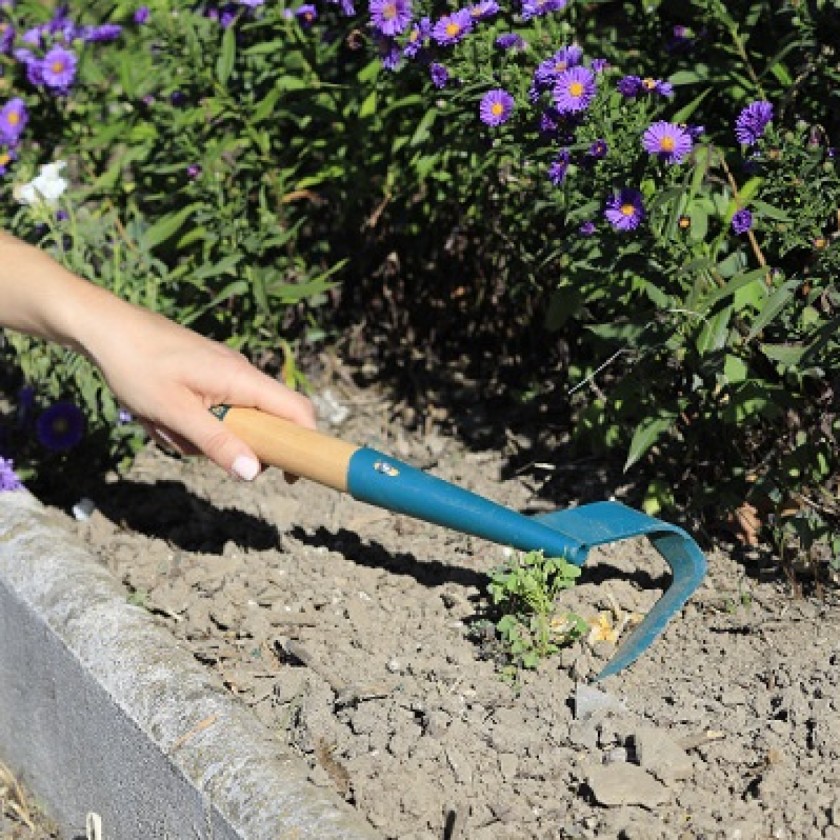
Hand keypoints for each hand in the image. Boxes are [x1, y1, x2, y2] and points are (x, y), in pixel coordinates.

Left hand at [83, 300, 315, 480]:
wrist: (105, 327)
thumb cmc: (138, 366)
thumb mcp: (175, 413)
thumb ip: (217, 443)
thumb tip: (252, 473)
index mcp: (243, 378)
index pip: (297, 410)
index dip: (304, 442)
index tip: (293, 474)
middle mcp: (241, 373)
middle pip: (262, 422)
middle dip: (231, 444)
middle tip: (192, 446)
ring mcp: (224, 373)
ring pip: (232, 419)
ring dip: (200, 435)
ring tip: (161, 425)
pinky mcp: (206, 374)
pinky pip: (212, 409)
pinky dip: (190, 422)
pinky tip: (158, 416)